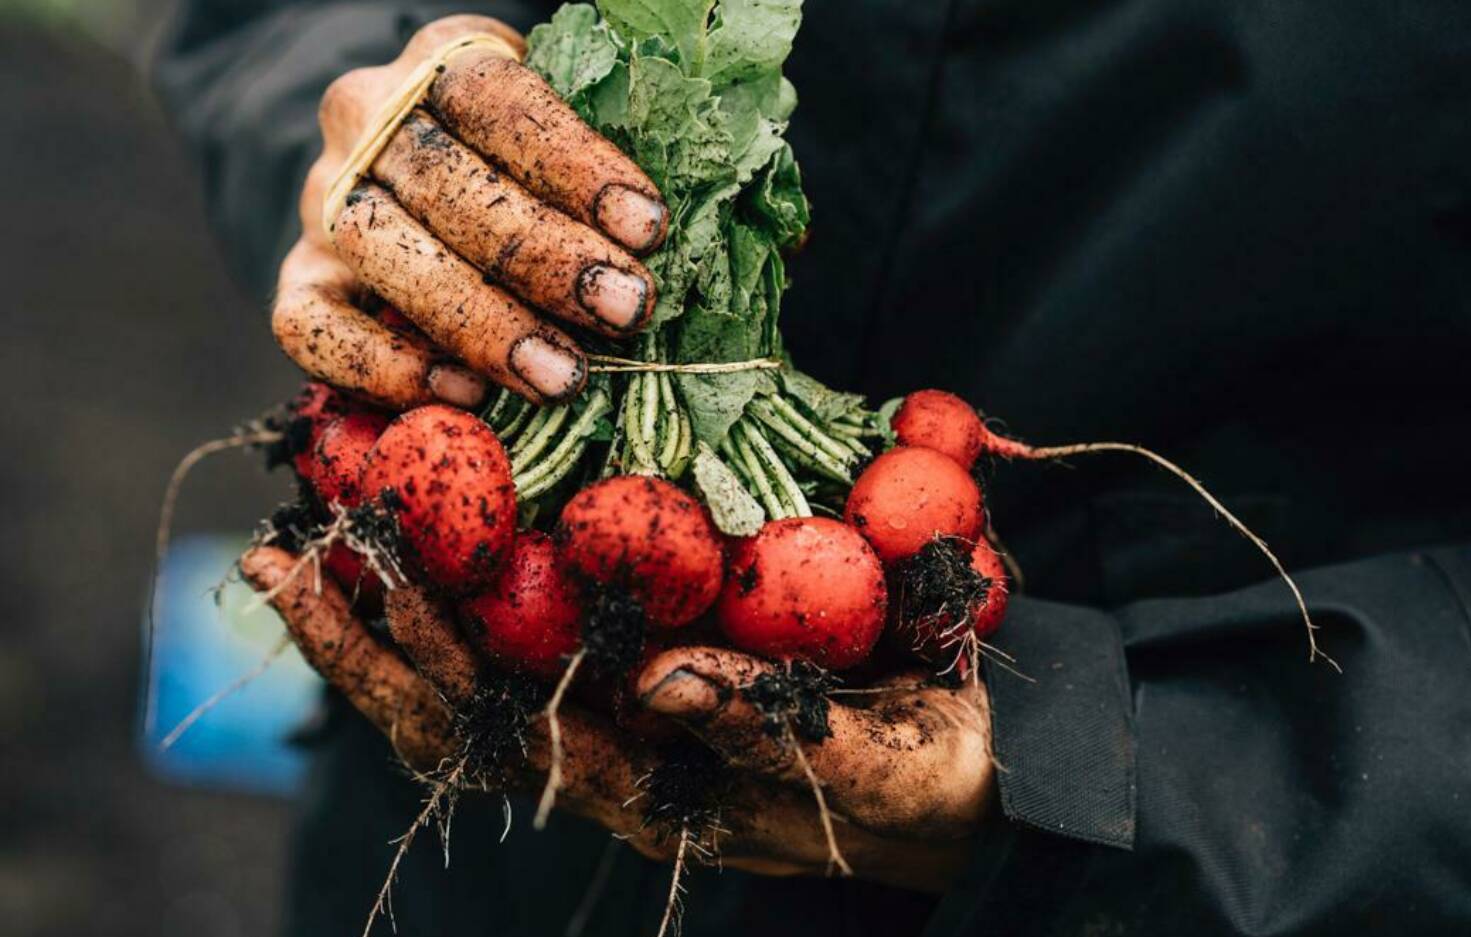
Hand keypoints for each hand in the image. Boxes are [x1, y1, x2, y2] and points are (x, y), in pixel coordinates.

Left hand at [241, 546, 996, 893]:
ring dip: (395, 613)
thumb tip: (653, 679)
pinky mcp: (648, 692)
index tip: (334, 574)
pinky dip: (472, 596)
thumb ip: (760, 726)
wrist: (962, 790)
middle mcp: (612, 762)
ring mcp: (624, 727)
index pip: (494, 721)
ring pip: (480, 676)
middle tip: (275, 554)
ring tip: (315, 546)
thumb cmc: (918, 780)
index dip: (408, 650)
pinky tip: (435, 549)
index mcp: (646, 788)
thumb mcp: (859, 756)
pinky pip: (535, 649)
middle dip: (362, 630)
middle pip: (455, 702)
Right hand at [273, 15, 666, 408]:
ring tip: (563, 376)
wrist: (406, 180)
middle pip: (444, 181)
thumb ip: (614, 157)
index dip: (573, 163)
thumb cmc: (526, 168)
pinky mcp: (297, 279)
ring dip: (481, 323)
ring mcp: (323, 202)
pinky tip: (466, 396)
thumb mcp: (567, 134)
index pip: (497, 95)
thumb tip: (700, 230)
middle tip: (627, 309)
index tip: (648, 227)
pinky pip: (311, 326)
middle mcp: (367, 121)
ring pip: (384, 251)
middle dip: (545, 256)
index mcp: (442, 62)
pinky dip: (382, 367)